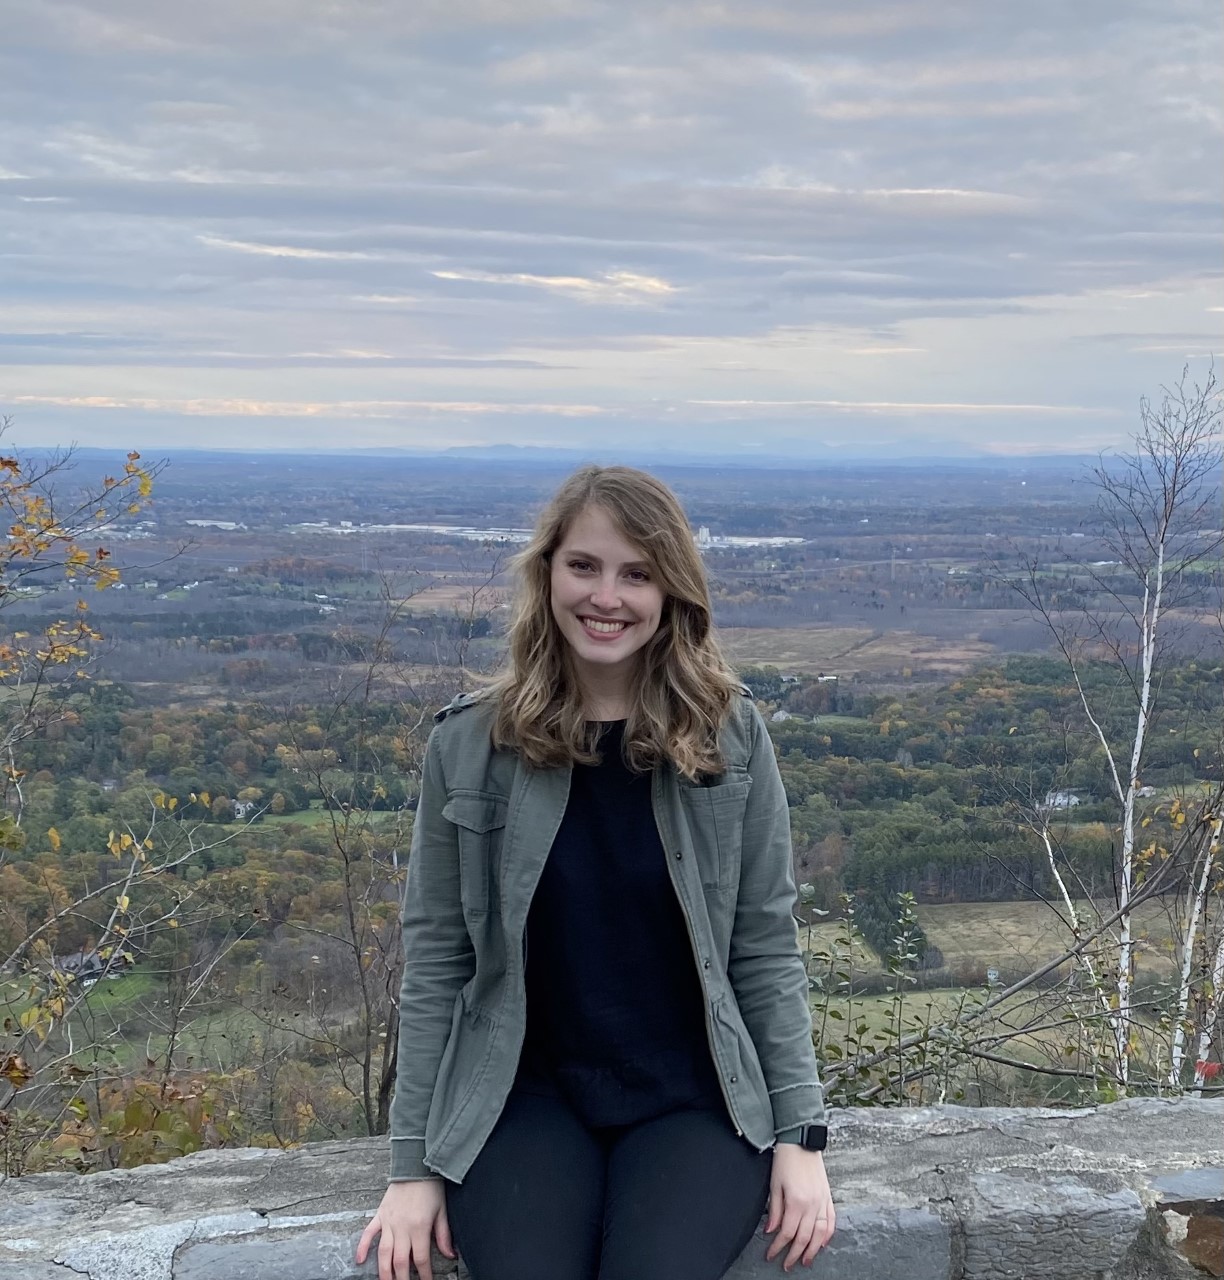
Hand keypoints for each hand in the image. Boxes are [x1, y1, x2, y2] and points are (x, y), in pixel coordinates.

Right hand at [356, 1179, 455, 1279]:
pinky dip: (363, 1247)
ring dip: (384, 1272)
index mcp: (420, 1227)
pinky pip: (369, 1233)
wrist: (416, 1164)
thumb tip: (450, 1255)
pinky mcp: (380, 1214)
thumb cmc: (431, 1187)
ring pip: (383, 1253)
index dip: (424, 1275)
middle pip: (400, 1261)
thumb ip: (444, 1235)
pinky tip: (360, 1261)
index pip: (421, 1259)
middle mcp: (402, 1227)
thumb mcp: (442, 1210)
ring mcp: (389, 1222)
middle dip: (402, 1279)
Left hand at [764, 1145, 834, 1270]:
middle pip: (804, 1238)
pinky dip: (828, 1235)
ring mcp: (822, 1201)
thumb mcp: (774, 1184)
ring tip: (805, 1260)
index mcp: (796, 1201)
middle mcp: (812, 1205)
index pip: (786, 1232)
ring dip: (813, 1250)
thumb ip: (774, 1210)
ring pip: (820, 1234)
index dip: (778, 1246)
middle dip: (794, 1254)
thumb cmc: (786, 1160)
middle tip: (787, 1265)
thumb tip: (771, 1230)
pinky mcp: (828, 1197)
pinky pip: (831, 1221)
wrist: (801, 1141)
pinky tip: (823, 1243)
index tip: (770, 1254)